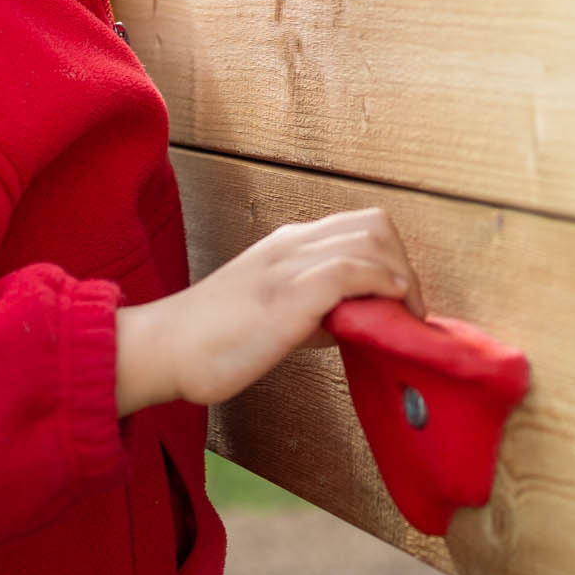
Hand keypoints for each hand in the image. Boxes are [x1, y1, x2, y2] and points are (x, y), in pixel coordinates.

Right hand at [114, 209, 422, 414]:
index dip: (391, 259)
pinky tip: (387, 310)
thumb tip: (359, 320)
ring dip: (400, 278)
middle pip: (374, 225)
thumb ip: (317, 311)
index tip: (400, 300)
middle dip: (403, 264)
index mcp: (287, 244)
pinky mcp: (288, 293)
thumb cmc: (214, 341)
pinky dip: (381, 285)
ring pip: (370, 240)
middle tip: (407, 309)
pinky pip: (351, 270)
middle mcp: (291, 244)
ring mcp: (289, 264)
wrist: (166, 350)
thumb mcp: (274, 314)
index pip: (360, 227)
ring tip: (404, 316)